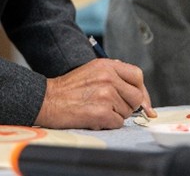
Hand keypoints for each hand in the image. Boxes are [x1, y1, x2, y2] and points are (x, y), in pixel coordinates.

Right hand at [33, 58, 156, 129]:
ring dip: (115, 115)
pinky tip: (95, 118)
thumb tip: (140, 97)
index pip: (137, 76)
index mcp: (107, 66)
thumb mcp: (93, 71)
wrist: (47, 100)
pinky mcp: (102, 112)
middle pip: (136, 97)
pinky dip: (108, 124)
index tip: (142, 101)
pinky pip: (118, 123)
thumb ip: (115, 77)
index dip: (141, 90)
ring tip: (97, 109)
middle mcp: (109, 78)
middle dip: (128, 106)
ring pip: (127, 112)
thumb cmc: (69, 88)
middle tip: (113, 107)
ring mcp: (106, 95)